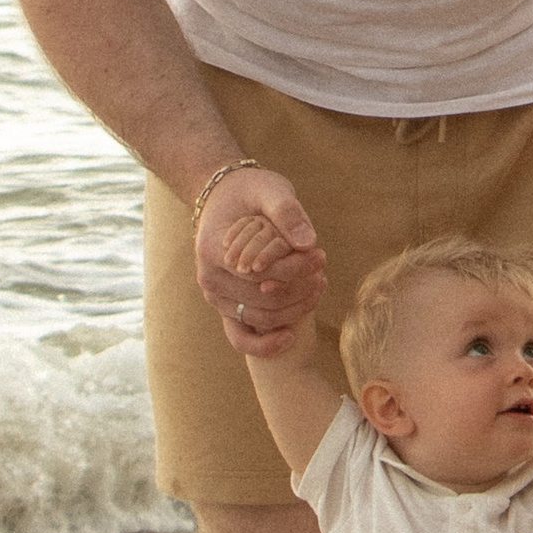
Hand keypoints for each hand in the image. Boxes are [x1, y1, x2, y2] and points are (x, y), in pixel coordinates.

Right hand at [199, 168, 326, 354]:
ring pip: (258, 317)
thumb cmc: (250, 192)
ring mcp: (215, 296)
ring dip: (293, 310)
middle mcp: (209, 278)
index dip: (295, 268)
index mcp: (213, 250)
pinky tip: (291, 336)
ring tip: (318, 288)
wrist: (226, 199)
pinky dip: (265, 343)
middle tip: (324, 272)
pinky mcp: (225, 307)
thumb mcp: (269, 189)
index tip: (321, 257)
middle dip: (299, 288)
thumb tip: (309, 242)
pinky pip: (240, 337)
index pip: (261, 271)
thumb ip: (287, 212)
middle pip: (263, 297)